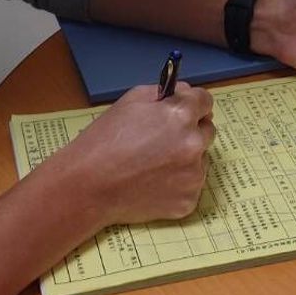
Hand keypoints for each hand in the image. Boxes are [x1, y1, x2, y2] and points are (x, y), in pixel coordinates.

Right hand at [48, 82, 215, 228]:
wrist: (88, 186)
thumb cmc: (104, 140)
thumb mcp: (130, 101)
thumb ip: (164, 93)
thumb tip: (185, 94)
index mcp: (181, 115)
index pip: (205, 101)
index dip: (193, 103)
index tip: (187, 109)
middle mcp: (194, 144)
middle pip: (207, 130)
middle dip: (191, 130)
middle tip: (165, 138)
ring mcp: (193, 176)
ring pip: (201, 160)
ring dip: (186, 158)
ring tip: (154, 164)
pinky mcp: (188, 201)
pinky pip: (191, 186)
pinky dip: (177, 184)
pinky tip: (153, 183)